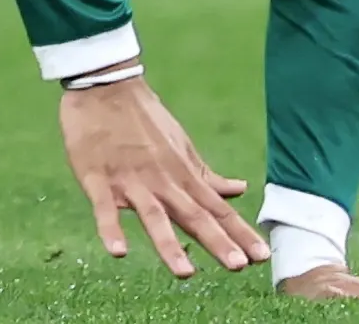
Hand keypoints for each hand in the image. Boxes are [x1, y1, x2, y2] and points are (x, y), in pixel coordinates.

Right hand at [58, 75, 267, 278]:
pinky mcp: (97, 178)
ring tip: (186, 273)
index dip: (239, 233)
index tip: (261, 256)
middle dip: (217, 242)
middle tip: (239, 267)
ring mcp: (130, 180)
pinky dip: (111, 229)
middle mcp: (161, 181)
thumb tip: (240, 189)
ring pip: (153, 217)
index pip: (216, 209)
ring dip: (169, 245)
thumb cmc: (144, 117)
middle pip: (193, 216)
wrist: (105, 84)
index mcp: (182, 175)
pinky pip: (105, 208)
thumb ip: (206, 174)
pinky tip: (118, 251)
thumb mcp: (181, 145)